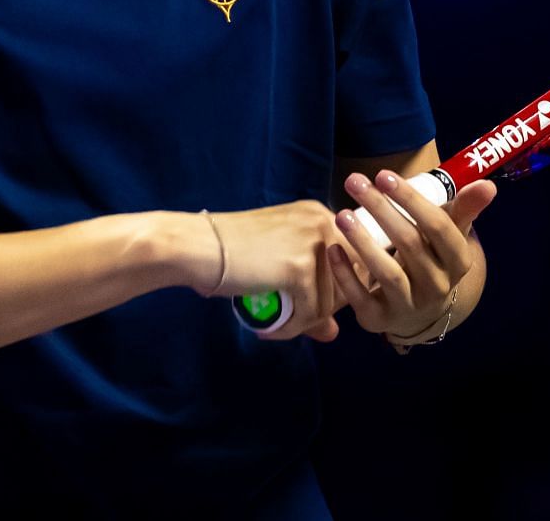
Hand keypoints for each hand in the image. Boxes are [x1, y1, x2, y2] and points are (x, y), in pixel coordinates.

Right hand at [197, 200, 344, 341]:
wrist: (197, 246)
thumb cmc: (229, 253)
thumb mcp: (276, 266)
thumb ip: (310, 294)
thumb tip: (333, 333)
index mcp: (318, 214)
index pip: (351, 261)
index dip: (335, 291)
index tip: (308, 304)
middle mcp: (323, 222)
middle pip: (348, 282)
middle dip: (326, 309)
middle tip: (294, 319)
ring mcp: (314, 243)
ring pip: (331, 302)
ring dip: (306, 322)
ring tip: (277, 326)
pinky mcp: (301, 268)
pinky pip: (310, 313)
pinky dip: (291, 329)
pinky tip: (269, 330)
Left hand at [325, 170, 495, 341]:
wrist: (419, 312)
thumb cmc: (432, 259)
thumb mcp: (450, 236)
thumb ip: (464, 209)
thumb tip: (488, 184)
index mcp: (457, 261)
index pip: (438, 227)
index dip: (411, 200)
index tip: (384, 175)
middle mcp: (437, 286)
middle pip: (409, 244)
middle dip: (380, 209)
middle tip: (354, 181)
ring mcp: (409, 305)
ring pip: (387, 273)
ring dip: (362, 241)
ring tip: (342, 214)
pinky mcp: (380, 319)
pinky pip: (362, 297)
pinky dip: (346, 274)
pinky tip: (332, 249)